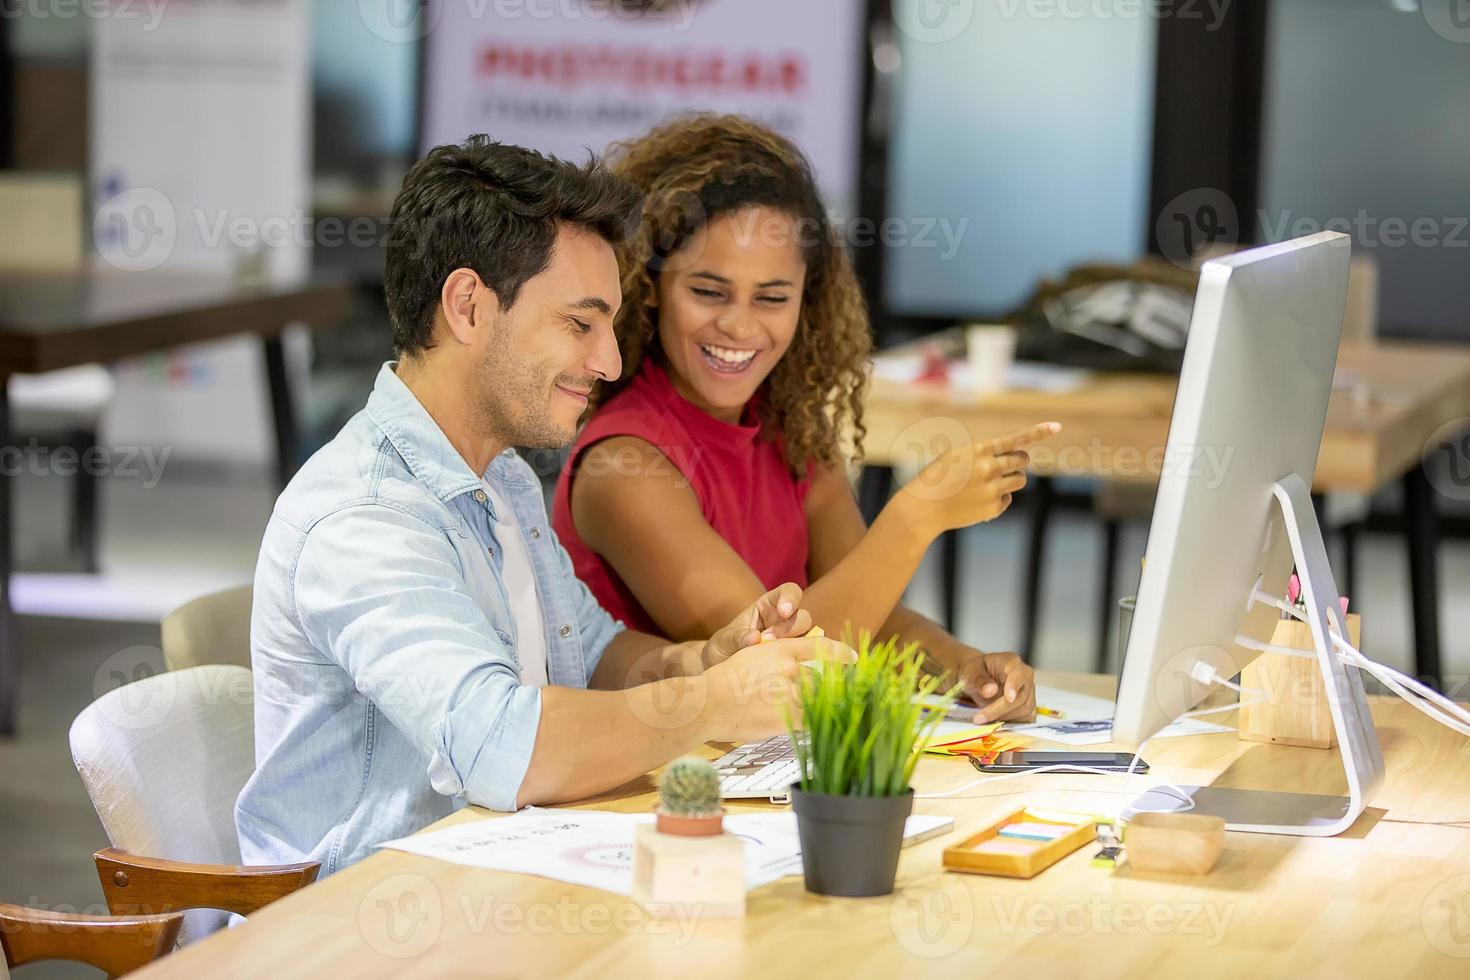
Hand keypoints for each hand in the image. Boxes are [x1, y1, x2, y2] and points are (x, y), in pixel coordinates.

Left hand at [700, 582, 812, 669]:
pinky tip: (783, 666)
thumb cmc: (723, 647)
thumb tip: (755, 638)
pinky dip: (800, 660)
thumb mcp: (724, 640)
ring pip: (808, 638)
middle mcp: (784, 621)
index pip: (789, 591)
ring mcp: (791, 641)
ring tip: (770, 656)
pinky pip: (806, 657)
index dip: (791, 598)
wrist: (721, 669)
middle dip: (790, 628)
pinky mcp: (793, 658)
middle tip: (768, 640)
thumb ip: (738, 637)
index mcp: (768, 605)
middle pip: (803, 617)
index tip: (784, 612)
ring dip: (793, 646)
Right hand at [704, 635, 856, 742]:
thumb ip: (775, 659)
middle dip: (818, 693)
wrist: (708, 703)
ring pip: (815, 702)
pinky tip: (799, 728)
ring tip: (800, 717)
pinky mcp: (789, 715)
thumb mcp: (750, 656)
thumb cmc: (723, 682)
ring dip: (811, 710)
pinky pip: (810, 722)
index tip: (853, 659)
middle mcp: (789, 667)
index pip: (821, 647)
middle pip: (819, 681)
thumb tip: (793, 668)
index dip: (840, 654)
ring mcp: (790, 691)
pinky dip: (808, 726)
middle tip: (814, 702)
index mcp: (781, 649)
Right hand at [900, 422, 1060, 536]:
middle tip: (1007, 466)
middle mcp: (988, 468)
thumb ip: (985, 455)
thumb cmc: (939, 478)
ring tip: (990, 483)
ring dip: (1011, 479)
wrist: (923, 508)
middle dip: (1019, 462)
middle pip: (1022, 460)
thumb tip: (1016, 462)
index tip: (1057, 426)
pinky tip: (979, 500)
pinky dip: (999, 498)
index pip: (1016, 438)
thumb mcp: (958, 457)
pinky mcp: (993, 508)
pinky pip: (1008, 498)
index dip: (1039, 432)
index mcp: (979, 450)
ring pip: (1019, 480)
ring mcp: (992, 489)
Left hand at [954, 650, 1035, 723]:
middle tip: (979, 718)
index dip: (1014, 686)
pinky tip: (995, 720)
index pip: (1018, 674)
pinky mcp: (1029, 706)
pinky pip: (1025, 718)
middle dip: (999, 710)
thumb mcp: (970, 672)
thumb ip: (979, 680)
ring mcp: (1029, 691)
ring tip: (982, 717)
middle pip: (1021, 696)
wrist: (978, 679)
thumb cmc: (975, 672)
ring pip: (1024, 710)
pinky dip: (1010, 722)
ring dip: (1003, 717)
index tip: (1009, 698)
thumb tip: (991, 690)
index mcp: (1011, 662)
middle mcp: (1025, 676)